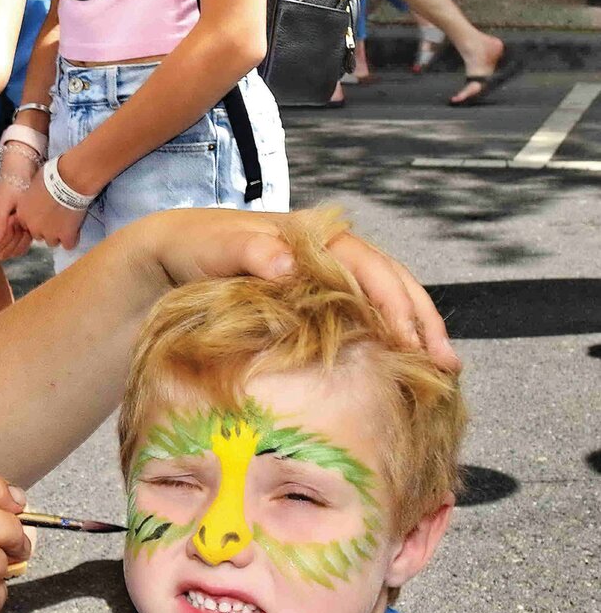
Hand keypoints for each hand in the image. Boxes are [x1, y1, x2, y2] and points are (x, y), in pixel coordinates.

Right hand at [0, 143, 38, 260]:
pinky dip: (25, 241)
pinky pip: (18, 249)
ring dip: (20, 239)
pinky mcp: (11, 237)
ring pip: (10, 252)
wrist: (24, 175)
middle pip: (0, 251)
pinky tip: (27, 227)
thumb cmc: (12, 184)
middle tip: (19, 219)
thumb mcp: (5, 201)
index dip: (5, 236)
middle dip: (13, 238)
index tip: (12, 218)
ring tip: (23, 221)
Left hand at [11, 150, 90, 250]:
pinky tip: (75, 230)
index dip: (37, 219)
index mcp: (23, 213)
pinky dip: (72, 239)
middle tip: (57, 216)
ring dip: (59, 234)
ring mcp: (49, 233)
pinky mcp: (66, 236)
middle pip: (38, 235)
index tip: (45, 212)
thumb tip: (38, 196)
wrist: (69, 180)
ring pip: (52, 242)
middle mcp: (33, 226)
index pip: (26, 224)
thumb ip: (33, 197)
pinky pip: (69, 245)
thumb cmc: (52, 175)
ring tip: (68, 222)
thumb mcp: (34, 185)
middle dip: (46, 228)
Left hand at [134, 208, 459, 369]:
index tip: (409, 341)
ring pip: (380, 305)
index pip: (369, 269)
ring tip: (439, 374)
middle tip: (446, 366)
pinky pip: (356, 322)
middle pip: (389, 287)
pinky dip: (380, 344)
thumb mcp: (213, 245)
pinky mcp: (311, 308)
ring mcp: (322, 282)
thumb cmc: (191, 248)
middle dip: (420, 323)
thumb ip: (248, 250)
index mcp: (313, 238)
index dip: (394, 304)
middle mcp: (327, 257)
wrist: (165, 259)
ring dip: (410, 336)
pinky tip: (395, 372)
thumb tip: (287, 265)